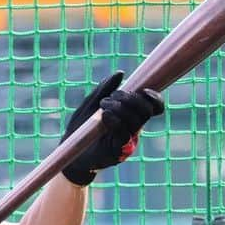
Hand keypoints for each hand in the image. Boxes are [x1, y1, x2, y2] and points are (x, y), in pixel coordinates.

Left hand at [61, 70, 164, 185]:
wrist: (69, 151)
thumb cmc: (81, 127)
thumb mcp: (91, 103)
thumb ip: (104, 89)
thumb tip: (120, 73)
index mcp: (132, 116)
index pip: (155, 107)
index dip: (155, 98)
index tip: (143, 90)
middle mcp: (133, 129)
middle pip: (146, 112)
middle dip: (131, 99)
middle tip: (111, 97)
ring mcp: (126, 141)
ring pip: (136, 122)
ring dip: (120, 108)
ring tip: (103, 106)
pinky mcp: (116, 151)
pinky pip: (124, 134)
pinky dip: (115, 121)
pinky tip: (104, 116)